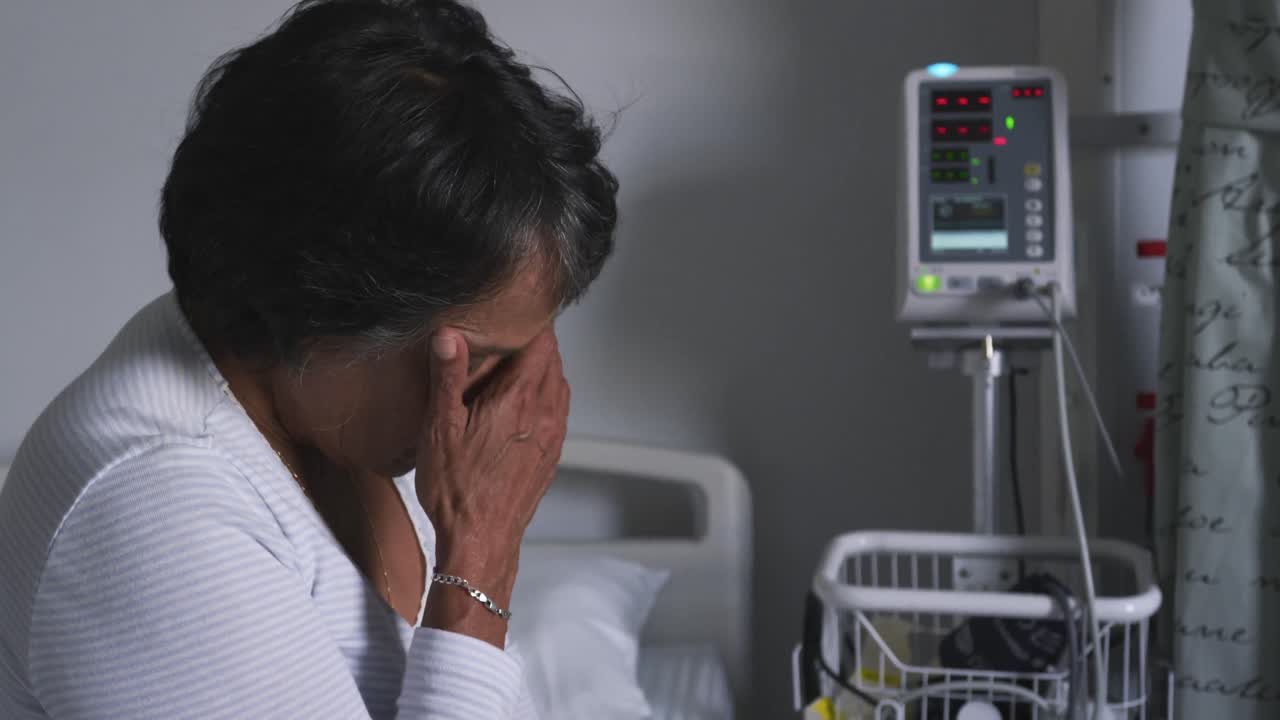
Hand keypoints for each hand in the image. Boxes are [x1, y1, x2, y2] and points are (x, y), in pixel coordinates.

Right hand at [416, 327, 568, 638]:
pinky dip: (544, 398)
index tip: (519, 309)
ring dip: (542, 370)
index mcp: (520, 399)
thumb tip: (450, 335)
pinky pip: (556, 413)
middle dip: (536, 343)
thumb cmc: (458, 492)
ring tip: (516, 364)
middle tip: (513, 331)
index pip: (542, 343)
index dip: (533, 322)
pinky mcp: (551, 457)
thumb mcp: (439, 428)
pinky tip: (521, 405)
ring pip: (558, 386)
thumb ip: (447, 376)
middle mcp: (545, 414)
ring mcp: (553, 437)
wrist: (481, 543)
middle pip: (553, 361)